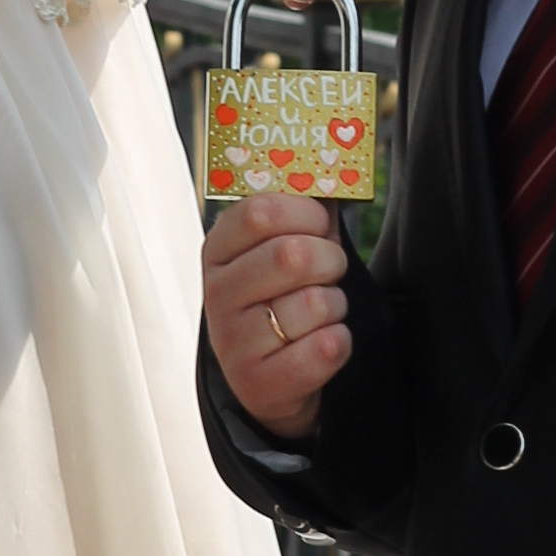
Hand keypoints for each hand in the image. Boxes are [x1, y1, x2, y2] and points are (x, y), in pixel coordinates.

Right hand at [203, 188, 349, 436]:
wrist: (270, 382)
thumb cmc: (282, 300)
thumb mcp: (285, 250)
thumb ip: (307, 212)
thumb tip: (336, 170)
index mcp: (217, 251)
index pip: (259, 212)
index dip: (304, 214)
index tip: (320, 226)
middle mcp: (216, 295)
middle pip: (292, 256)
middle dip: (330, 261)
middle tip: (329, 272)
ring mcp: (231, 343)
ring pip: (314, 304)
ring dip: (335, 307)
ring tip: (321, 314)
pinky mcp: (257, 385)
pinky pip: (325, 349)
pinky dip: (339, 344)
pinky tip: (325, 344)